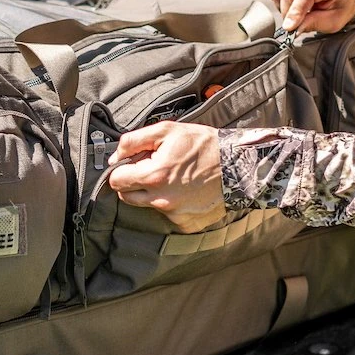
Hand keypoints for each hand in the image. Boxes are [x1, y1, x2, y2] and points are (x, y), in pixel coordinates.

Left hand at [107, 121, 225, 232]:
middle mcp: (161, 200)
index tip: (132, 164)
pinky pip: (167, 215)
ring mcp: (174, 214)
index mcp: (154, 176)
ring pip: (147, 205)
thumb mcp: (167, 131)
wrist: (239, 165)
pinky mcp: (186, 223)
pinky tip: (184, 190)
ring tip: (172, 177)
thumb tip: (115, 155)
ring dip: (152, 193)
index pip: (116, 180)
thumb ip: (134, 141)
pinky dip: (171, 203)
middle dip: (133, 182)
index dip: (122, 169)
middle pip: (127, 196)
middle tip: (151, 169)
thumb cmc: (204, 145)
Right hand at [268, 0, 354, 33]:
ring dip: (283, 6)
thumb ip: (316, 22)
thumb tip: (294, 28)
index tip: (289, 28)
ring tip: (297, 10)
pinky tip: (292, 1)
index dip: (295, 11)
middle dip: (288, 13)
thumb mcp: (336, 19)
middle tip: (295, 24)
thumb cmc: (340, 3)